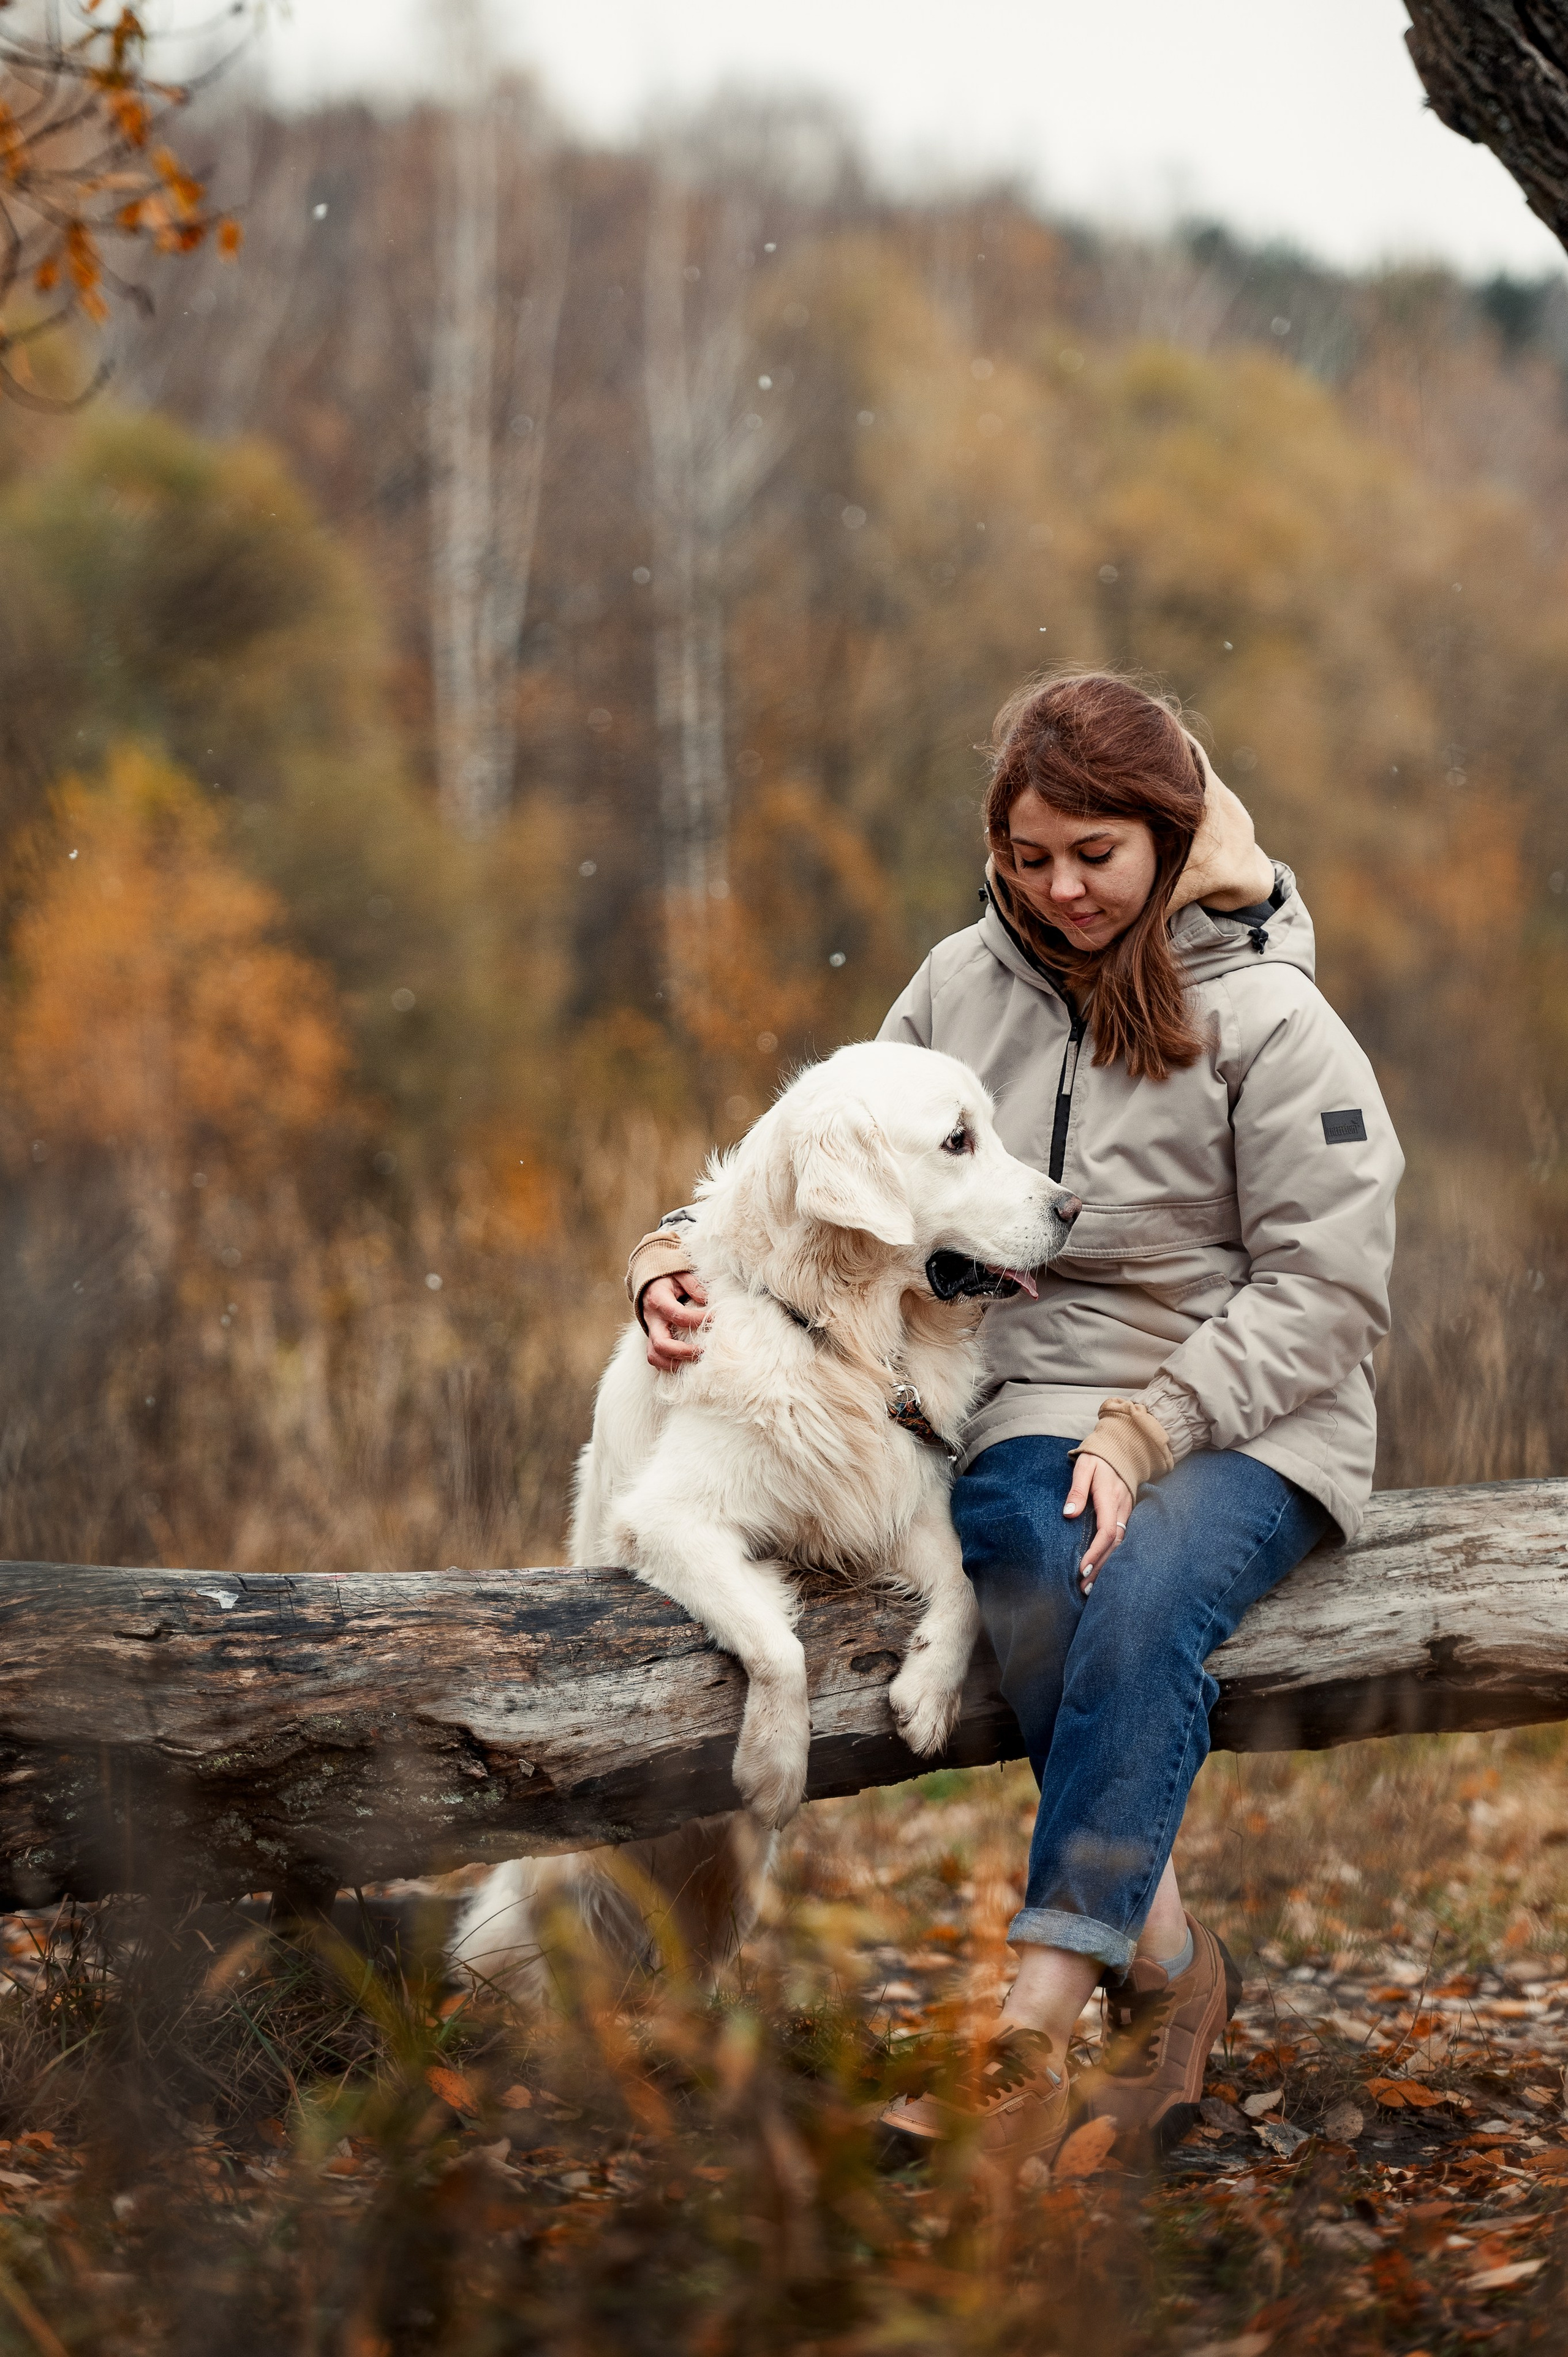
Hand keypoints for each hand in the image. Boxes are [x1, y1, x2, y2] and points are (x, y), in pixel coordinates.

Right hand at [643, 1273, 708, 1371]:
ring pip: (654, 1356)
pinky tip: (687, 1363)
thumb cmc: (669, 1279)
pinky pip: (655, 1358)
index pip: (678, 1315)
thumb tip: (707, 1299)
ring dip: (675, 1364)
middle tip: (703, 1351)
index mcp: (658, 1300)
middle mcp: (651, 1319)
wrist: (648, 1285)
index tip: (715, 1320)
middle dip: (684, 1351)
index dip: (698, 1320)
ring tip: (695, 1361)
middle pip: (661, 1344)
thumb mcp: (681, 1274)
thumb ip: (694, 1285)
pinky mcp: (651, 1340)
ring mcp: (649, 1332)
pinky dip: (669, 1365)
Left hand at [1063, 1451, 1135, 1590]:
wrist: (1122, 1450)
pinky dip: (1111, 1556)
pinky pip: (1121, 1539)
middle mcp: (1122, 1508)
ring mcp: (1127, 1513)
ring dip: (1106, 1566)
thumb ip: (1076, 1489)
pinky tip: (1101, 1569)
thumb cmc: (1098, 1459)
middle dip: (1100, 1567)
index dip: (1095, 1552)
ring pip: (1120, 1545)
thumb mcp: (1084, 1467)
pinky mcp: (1126, 1515)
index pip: (1107, 1531)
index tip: (1082, 1568)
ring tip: (1090, 1585)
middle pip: (1114, 1545)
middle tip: (1084, 1586)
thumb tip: (1069, 1513)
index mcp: (1110, 1498)